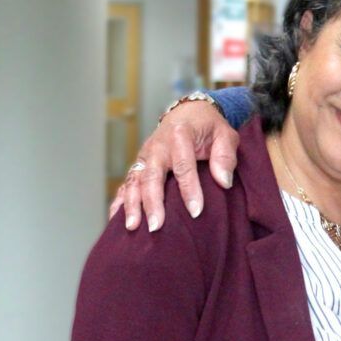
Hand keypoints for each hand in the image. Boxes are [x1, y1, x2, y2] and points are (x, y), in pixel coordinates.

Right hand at [110, 100, 239, 231]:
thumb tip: (224, 182)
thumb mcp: (225, 135)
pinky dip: (120, 200)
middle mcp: (157, 146)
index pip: (183, 166)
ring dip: (132, 204)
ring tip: (133, 227)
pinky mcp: (139, 164)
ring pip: (134, 181)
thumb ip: (225, 156)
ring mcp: (145, 156)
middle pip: (152, 176)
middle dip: (152, 202)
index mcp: (180, 135)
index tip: (196, 212)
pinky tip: (115, 219)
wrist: (190, 113)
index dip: (189, 190)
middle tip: (156, 226)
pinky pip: (126, 183)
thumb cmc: (209, 127)